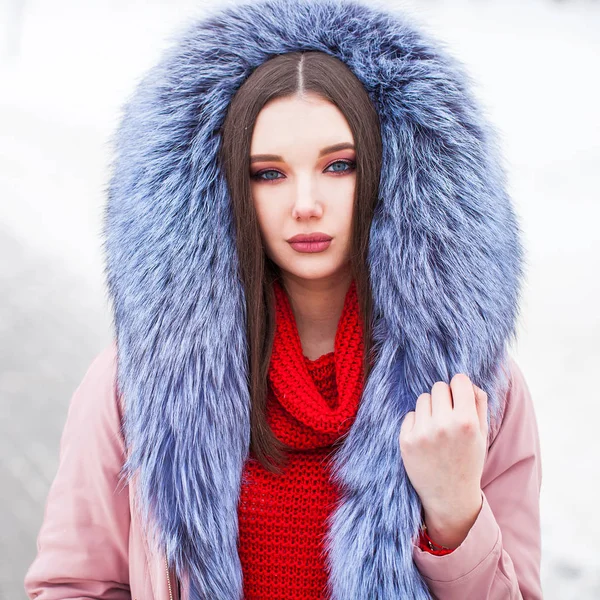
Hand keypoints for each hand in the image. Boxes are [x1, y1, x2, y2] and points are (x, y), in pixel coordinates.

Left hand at [399, 373, 487, 547]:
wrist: (450, 497)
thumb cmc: (468, 462)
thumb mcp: (482, 434)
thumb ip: (479, 404)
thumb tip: (466, 381)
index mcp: (467, 422)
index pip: (459, 380)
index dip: (460, 388)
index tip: (459, 397)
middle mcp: (444, 425)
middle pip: (438, 387)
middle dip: (444, 398)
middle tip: (448, 416)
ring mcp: (423, 433)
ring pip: (423, 398)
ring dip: (430, 409)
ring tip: (437, 429)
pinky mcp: (406, 440)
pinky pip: (410, 414)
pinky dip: (417, 422)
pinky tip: (426, 440)